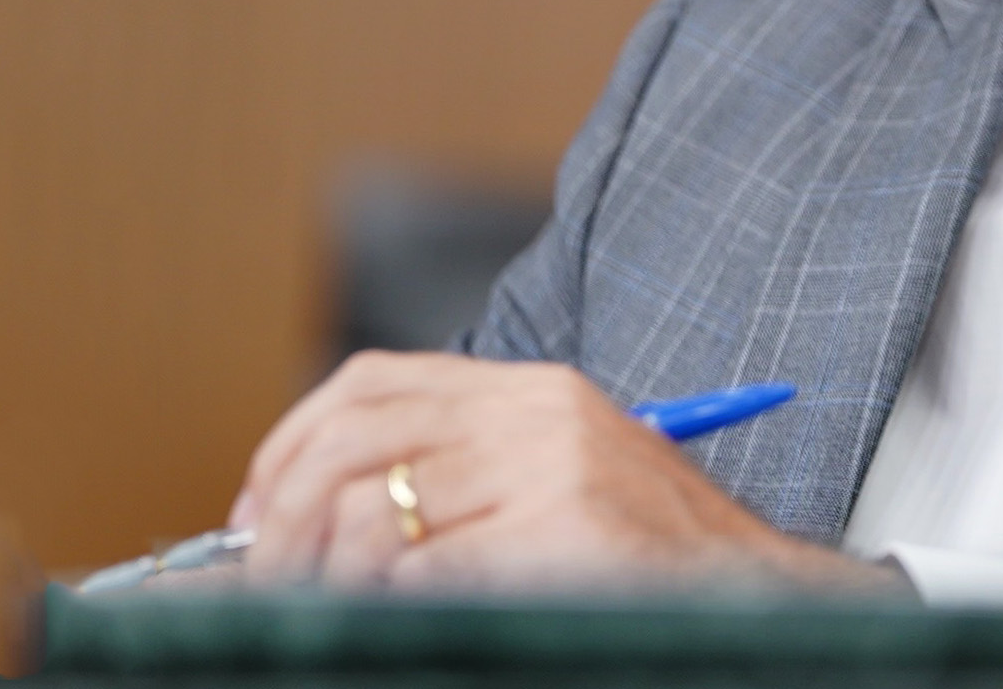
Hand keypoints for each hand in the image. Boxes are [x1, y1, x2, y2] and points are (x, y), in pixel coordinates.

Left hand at [230, 352, 907, 594]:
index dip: (292, 444)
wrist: (745, 592)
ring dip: (324, 574)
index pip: (372, 384)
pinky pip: (422, 570)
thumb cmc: (640, 556)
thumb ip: (456, 474)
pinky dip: (388, 603)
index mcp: (532, 392)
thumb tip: (307, 515)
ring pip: (371, 509)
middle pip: (355, 440)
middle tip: (264, 580)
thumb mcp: (549, 482)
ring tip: (327, 609)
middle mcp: (538, 412)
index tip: (258, 511)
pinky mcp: (560, 526)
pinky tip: (404, 618)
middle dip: (283, 518)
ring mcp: (551, 465)